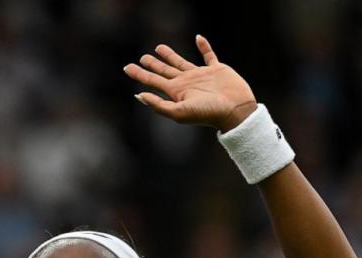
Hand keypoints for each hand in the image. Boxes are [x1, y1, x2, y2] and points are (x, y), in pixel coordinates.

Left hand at [124, 35, 256, 131]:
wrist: (235, 111)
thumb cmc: (208, 113)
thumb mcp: (180, 112)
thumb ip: (159, 105)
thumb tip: (139, 95)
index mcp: (176, 92)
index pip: (152, 81)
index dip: (139, 74)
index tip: (126, 67)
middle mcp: (185, 83)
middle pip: (164, 71)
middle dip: (153, 65)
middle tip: (142, 58)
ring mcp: (200, 76)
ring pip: (181, 62)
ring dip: (170, 55)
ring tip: (159, 48)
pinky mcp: (216, 70)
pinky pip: (208, 55)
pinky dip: (204, 46)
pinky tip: (198, 38)